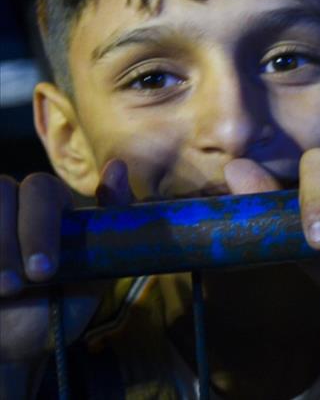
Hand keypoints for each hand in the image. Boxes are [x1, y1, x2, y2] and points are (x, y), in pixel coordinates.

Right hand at [1, 160, 133, 367]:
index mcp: (48, 204)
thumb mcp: (94, 270)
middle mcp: (11, 203)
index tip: (43, 272)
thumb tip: (116, 167)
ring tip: (4, 290)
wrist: (16, 345)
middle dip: (15, 242)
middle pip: (4, 190)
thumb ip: (111, 221)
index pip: (40, 188)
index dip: (39, 227)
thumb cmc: (58, 305)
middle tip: (18, 285)